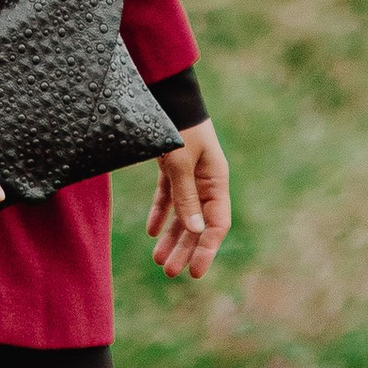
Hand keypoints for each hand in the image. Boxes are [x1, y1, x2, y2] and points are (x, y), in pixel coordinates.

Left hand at [147, 121, 230, 280]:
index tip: (195, 271)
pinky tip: (151, 232)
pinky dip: (161, 214)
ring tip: (158, 260)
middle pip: (198, 224)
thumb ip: (186, 196)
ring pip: (183, 214)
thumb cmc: (178, 126)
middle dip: (185, 249)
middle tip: (169, 272)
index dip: (207, 249)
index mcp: (217, 181)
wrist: (167, 94)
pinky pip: (169, 197)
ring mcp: (190, 175)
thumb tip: (196, 232)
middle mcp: (206, 182)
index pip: (217, 224)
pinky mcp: (173, 168)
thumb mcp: (180, 162)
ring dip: (172, 237)